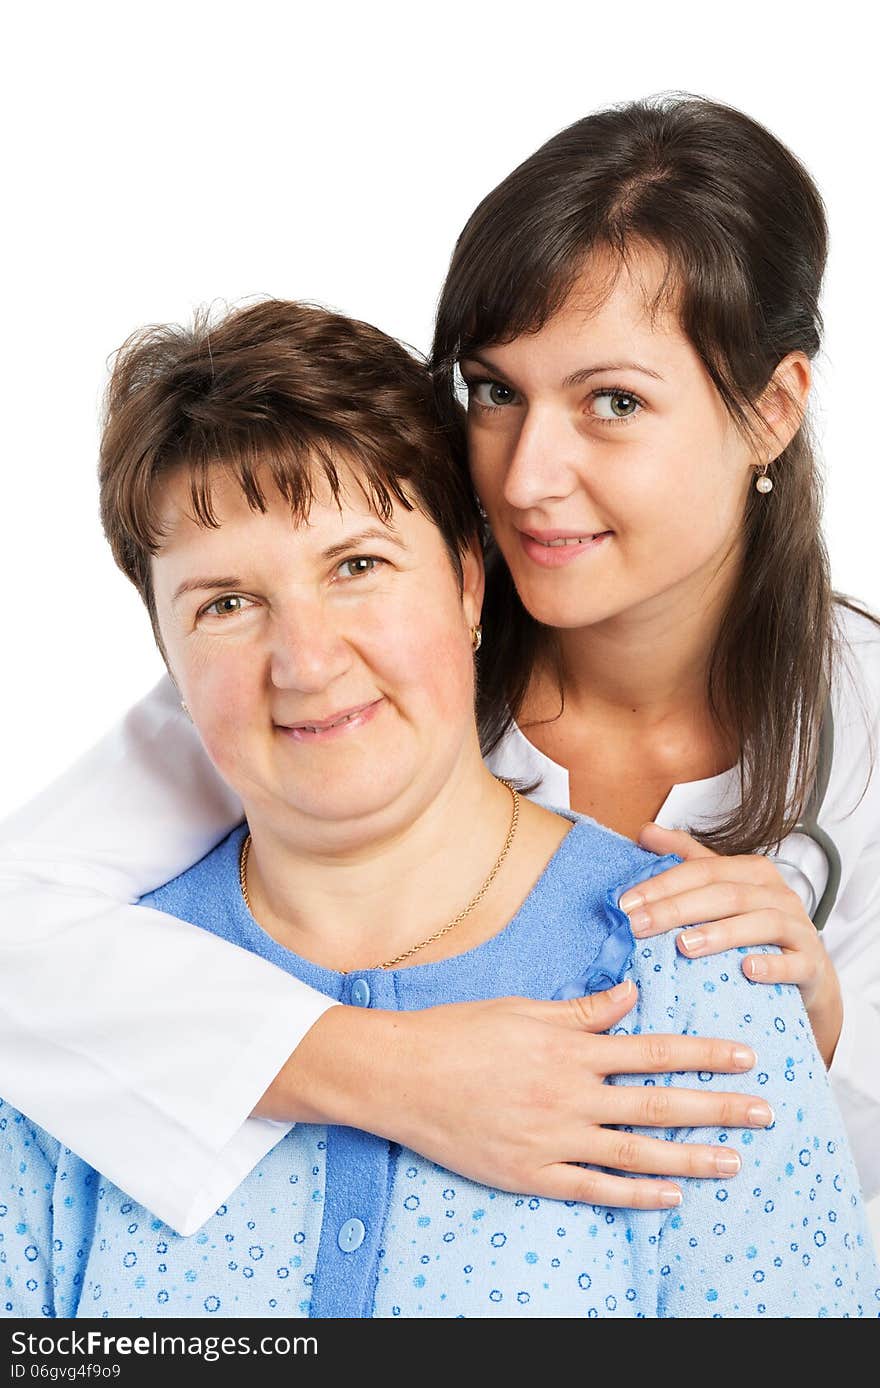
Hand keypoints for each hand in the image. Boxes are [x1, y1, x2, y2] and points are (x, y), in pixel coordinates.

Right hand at [261, 983, 772, 1209]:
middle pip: (657, 1104)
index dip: (703, 1053)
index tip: (745, 1056)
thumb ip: (582, 1008)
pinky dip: (633, 1194)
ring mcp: (550, 1139)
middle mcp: (569, 1094)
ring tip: (732, 1162)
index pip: (653, 1050)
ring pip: (634, 1153)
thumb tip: (632, 994)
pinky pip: (592, 1188)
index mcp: (569, 1047)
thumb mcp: (522, 1007)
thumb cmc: (457, 1032)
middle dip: (715, 1108)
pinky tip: (668, 1196)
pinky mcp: (529, 1173)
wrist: (397, 1075)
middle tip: (763, 1112)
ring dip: (689, 1158)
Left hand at [622, 823, 842, 1064]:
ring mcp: (799, 928)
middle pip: (726, 894)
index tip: (625, 904)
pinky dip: (772, 965)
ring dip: (721, 933)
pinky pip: (795, 963)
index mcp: (753, 872)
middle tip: (639, 926)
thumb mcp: (722, 892)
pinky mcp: (812, 964)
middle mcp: (778, 894)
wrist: (808, 976)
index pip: (703, 870)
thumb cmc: (756, 931)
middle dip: (677, 908)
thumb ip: (687, 860)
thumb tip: (645, 831)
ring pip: (761, 922)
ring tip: (684, 947)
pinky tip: (746, 970)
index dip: (663, 884)